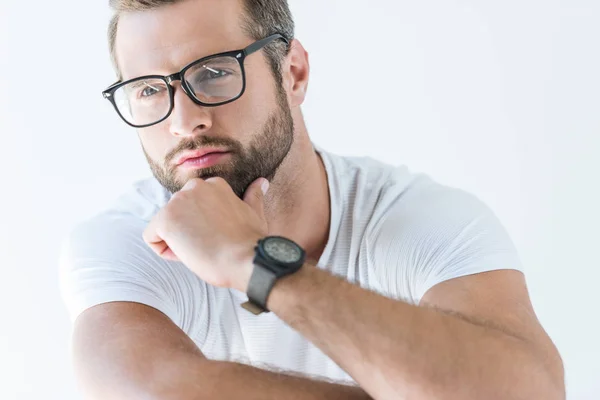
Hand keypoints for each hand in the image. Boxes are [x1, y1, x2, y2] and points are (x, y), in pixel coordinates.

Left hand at [143, 176, 269, 291]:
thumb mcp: (253, 213)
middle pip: (178, 215)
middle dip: (189, 232)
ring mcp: (178, 201)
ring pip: (165, 227)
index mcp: (214, 185)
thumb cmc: (251, 241)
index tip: (219, 237)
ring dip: (179, 242)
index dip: (204, 226)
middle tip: (210, 245)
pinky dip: (166, 252)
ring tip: (202, 250)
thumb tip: (261, 182)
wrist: (246, 259)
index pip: (194, 207)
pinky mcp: (166, 219)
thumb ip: (253, 196)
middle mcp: (194, 187)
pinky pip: (152, 238)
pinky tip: (189, 254)